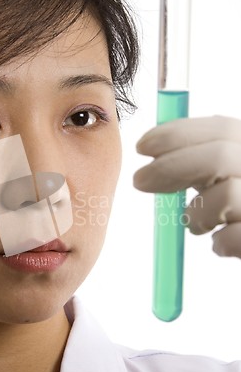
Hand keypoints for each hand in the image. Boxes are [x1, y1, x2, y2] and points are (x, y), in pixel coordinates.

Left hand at [133, 115, 240, 258]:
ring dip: (196, 213)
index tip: (143, 146)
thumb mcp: (232, 174)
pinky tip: (220, 243)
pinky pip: (233, 238)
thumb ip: (207, 160)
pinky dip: (219, 243)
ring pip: (226, 195)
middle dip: (170, 167)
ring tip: (195, 223)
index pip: (222, 128)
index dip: (177, 134)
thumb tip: (159, 149)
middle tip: (140, 181)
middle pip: (219, 156)